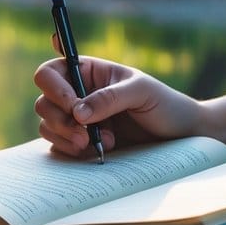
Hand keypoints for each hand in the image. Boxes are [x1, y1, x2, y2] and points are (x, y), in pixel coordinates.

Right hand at [33, 51, 204, 157]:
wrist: (181, 134)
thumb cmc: (164, 104)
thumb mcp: (141, 91)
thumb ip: (109, 98)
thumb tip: (78, 112)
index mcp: (89, 72)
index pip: (51, 72)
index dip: (54, 88)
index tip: (73, 105)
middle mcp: (78, 94)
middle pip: (44, 102)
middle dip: (61, 120)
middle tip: (86, 135)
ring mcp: (78, 120)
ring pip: (48, 125)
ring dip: (68, 138)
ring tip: (102, 144)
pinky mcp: (81, 142)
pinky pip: (59, 146)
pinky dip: (72, 150)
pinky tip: (98, 152)